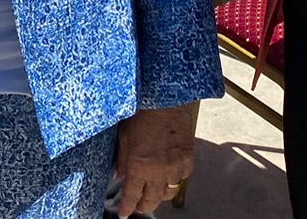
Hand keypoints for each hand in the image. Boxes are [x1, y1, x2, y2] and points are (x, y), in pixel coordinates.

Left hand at [115, 102, 197, 217]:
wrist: (167, 99)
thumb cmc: (143, 112)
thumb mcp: (124, 135)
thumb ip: (121, 158)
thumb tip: (118, 174)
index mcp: (139, 166)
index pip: (132, 196)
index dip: (128, 208)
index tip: (125, 214)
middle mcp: (158, 171)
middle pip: (152, 201)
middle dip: (144, 207)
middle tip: (138, 207)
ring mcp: (175, 167)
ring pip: (168, 192)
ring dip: (159, 194)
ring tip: (153, 192)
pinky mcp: (188, 159)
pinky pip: (182, 177)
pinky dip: (175, 178)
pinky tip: (169, 174)